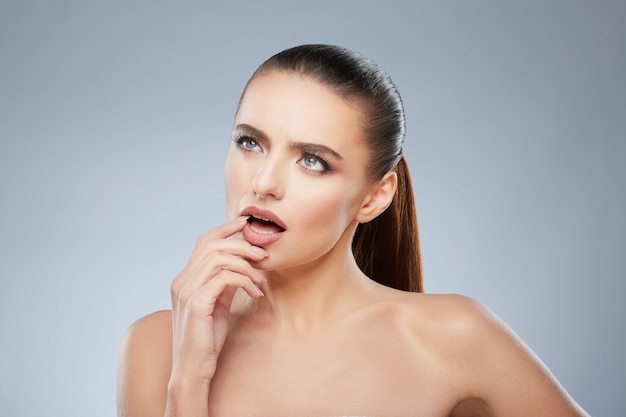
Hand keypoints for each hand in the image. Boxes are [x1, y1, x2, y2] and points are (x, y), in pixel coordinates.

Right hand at [168, 216, 267, 388]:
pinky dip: (245, 280)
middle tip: (263, 255)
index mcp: (184, 279)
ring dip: (246, 264)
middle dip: (241, 245)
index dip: (225, 228)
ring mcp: (187, 291)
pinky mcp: (197, 303)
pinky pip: (225, 278)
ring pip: (219, 258)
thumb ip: (223, 283)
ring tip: (260, 278)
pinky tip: (255, 292)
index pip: (203, 241)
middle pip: (211, 244)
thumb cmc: (206, 340)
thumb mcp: (217, 305)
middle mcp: (182, 281)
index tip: (245, 223)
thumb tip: (242, 265)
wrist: (193, 369)